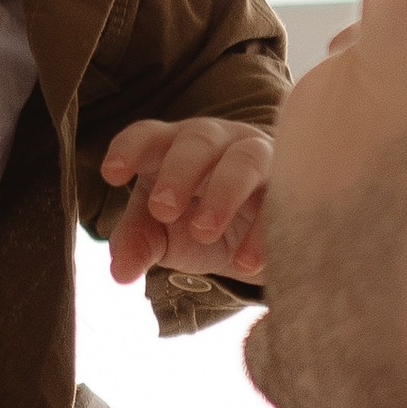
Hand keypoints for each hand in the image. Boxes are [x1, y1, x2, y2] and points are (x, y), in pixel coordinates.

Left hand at [100, 117, 272, 285]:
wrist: (255, 239)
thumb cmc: (196, 221)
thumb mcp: (163, 235)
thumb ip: (138, 245)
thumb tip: (121, 272)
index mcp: (172, 147)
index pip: (149, 135)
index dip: (129, 148)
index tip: (112, 174)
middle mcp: (216, 143)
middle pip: (197, 140)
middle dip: (179, 172)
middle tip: (163, 209)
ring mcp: (258, 158)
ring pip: (245, 159)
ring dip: (224, 192)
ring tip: (204, 232)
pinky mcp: (293, 185)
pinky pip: (283, 199)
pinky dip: (264, 231)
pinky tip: (246, 262)